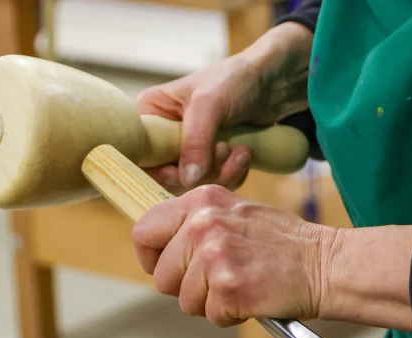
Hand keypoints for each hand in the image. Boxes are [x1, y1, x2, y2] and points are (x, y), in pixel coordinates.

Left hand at [132, 185, 334, 326]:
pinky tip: (253, 297)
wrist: (325, 265)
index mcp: (202, 201)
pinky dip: (230, 316)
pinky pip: (211, 316)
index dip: (151, 257)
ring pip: (185, 301)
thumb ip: (198, 222)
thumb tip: (160, 244)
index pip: (144, 230)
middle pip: (161, 275)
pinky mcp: (229, 289)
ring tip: (242, 285)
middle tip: (219, 282)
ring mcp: (215, 257)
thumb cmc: (285, 244)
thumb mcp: (237, 213)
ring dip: (211, 303)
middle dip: (185, 288)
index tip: (166, 268)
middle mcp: (203, 224)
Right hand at [135, 23, 312, 189]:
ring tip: (239, 150)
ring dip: (221, 173)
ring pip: (194, 183)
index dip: (159, 171)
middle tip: (224, 149)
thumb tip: (186, 179)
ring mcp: (189, 150)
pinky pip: (215, 182)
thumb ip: (196, 140)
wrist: (272, 83)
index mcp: (152, 114)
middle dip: (201, 170)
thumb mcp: (210, 104)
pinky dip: (232, 174)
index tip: (181, 171)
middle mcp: (165, 134)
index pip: (139, 155)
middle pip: (168, 176)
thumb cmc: (235, 80)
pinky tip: (245, 154)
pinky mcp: (211, 161)